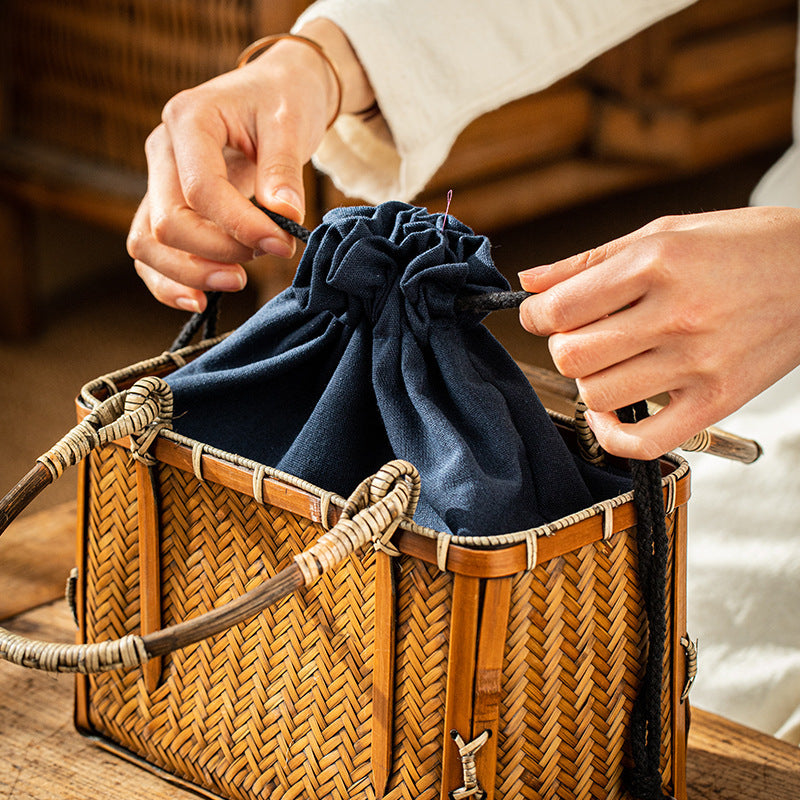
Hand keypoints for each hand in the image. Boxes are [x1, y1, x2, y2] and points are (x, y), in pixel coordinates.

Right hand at [127, 20, 373, 311]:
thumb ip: (283, 170)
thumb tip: (284, 217)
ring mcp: (157, 181)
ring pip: (147, 244)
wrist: (274, 94)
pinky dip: (169, 282)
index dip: (241, 226)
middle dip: (219, 252)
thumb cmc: (282, 103)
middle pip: (168, 222)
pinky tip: (200, 301)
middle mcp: (162, 150)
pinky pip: (149, 253)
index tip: (283, 243)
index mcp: (189, 119)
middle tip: (267, 254)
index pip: (201, 190)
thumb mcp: (290, 124)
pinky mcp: (164, 207)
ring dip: (191, 274)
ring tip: (238, 281)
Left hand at [518, 206, 799, 459]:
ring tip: (609, 362)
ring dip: (588, 381)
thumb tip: (531, 281)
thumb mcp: (664, 232)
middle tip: (579, 335)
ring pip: (598, 395)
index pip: (561, 308)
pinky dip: (612, 434)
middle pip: (572, 356)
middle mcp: (676, 315)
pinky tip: (611, 413)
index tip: (540, 315)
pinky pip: (643, 441)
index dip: (534, 315)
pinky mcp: (715, 401)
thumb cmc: (742, 246)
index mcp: (657, 264)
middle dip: (561, 346)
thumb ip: (589, 260)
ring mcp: (698, 363)